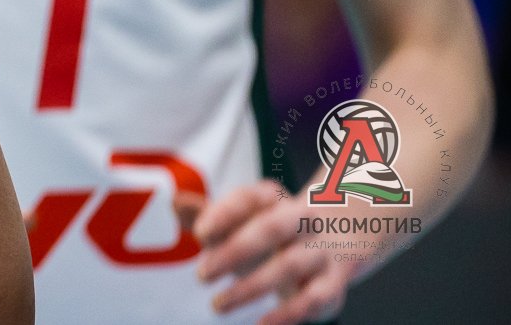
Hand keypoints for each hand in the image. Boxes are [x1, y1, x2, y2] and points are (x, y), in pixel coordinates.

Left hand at [190, 180, 349, 324]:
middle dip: (235, 250)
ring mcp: (319, 250)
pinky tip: (260, 324)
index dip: (224, 214)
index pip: (249, 199)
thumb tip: (175, 203)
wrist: (336, 240)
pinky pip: (314, 298)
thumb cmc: (268, 231)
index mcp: (274, 198)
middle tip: (201, 275)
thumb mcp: (238, 221)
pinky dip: (287, 314)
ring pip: (289, 265)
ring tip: (217, 305)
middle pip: (271, 228)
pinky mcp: (332, 283)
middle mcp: (301, 219)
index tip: (198, 234)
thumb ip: (206, 214)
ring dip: (251, 287)